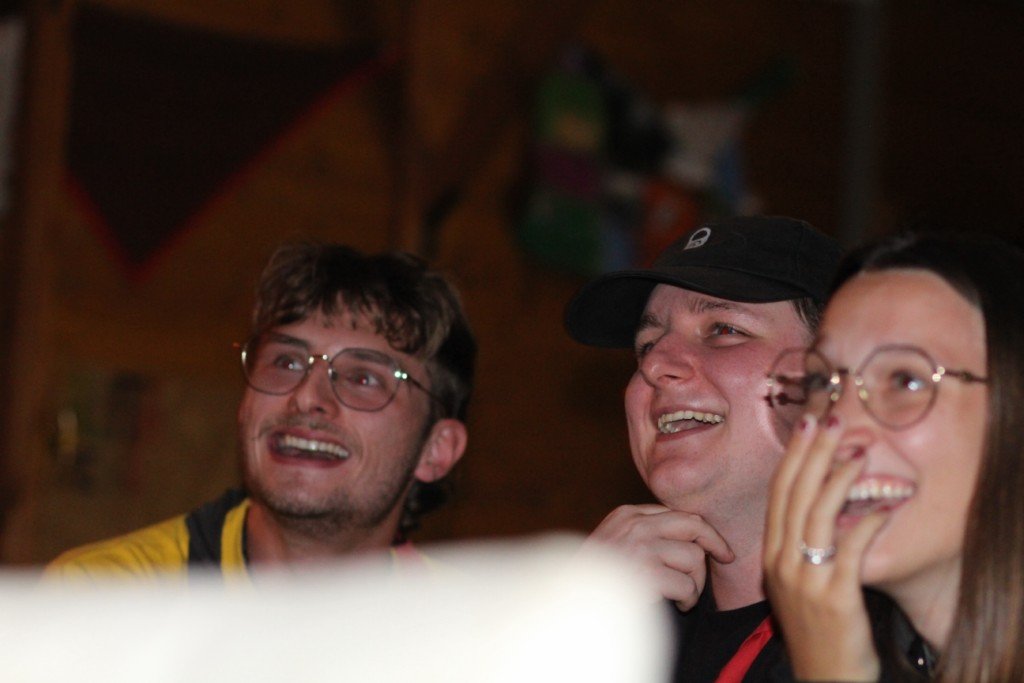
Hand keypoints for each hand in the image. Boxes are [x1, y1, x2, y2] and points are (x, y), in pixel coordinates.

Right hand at [583, 504, 733, 609]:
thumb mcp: (616, 542)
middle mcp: (634, 525)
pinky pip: (687, 585)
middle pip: (692, 526)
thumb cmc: (596, 578)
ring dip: (695, 583)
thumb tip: (690, 536)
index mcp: (627, 514)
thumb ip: (644, 533)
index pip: (677, 513)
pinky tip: (677, 605)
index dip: (703, 531)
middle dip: (715, 543)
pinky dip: (688, 599)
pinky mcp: (645, 574)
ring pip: (694, 557)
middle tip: (724, 559)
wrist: (570, 600)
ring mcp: (639, 547)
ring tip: (684, 596)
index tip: (718, 546)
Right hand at [763, 415, 888, 680]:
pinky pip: (849, 550)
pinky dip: (866, 523)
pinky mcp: (833, 597)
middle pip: (794, 493)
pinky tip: (882, 505)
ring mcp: (804, 579)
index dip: (794, 453)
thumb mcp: (799, 581)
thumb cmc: (817, 630)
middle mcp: (781, 561)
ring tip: (857, 448)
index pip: (779, 491)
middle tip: (829, 416)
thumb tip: (823, 501)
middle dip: (813, 450)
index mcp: (771, 553)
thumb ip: (803, 543)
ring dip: (838, 476)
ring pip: (817, 514)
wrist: (823, 678)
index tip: (808, 421)